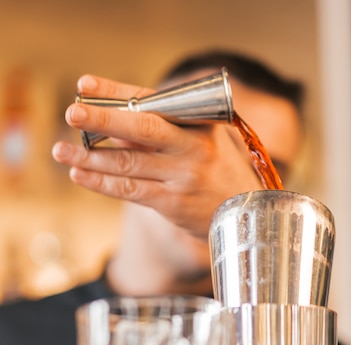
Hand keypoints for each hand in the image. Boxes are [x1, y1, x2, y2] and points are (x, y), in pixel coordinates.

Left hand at [52, 74, 259, 239]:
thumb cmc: (221, 170)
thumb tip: (118, 120)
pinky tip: (80, 174)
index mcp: (200, 123)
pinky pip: (131, 191)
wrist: (247, 212)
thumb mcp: (207, 139)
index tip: (86, 84)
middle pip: (141, 128)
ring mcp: (182, 177)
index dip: (117, 91)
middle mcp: (192, 147)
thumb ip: (170, 128)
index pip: (152, 100)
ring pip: (129, 163)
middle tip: (72, 112)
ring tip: (61, 150)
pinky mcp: (173, 204)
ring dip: (91, 156)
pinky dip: (103, 182)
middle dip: (103, 118)